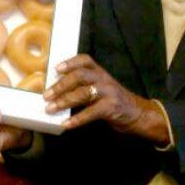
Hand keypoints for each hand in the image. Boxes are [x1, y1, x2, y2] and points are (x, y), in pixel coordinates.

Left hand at [45, 54, 169, 144]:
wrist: (138, 113)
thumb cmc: (112, 101)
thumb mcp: (99, 88)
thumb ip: (82, 86)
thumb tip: (55, 92)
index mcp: (99, 72)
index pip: (84, 60)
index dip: (70, 62)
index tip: (56, 69)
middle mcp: (104, 79)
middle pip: (80, 76)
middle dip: (61, 85)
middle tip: (46, 95)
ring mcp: (109, 92)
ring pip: (83, 93)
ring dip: (64, 101)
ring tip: (50, 109)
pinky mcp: (112, 107)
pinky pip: (91, 112)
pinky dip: (77, 119)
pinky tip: (66, 124)